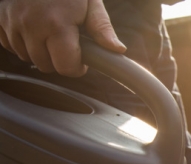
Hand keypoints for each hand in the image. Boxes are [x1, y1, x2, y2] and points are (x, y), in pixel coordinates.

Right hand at [0, 0, 125, 76]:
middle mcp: (31, 25)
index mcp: (57, 23)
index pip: (66, 67)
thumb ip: (101, 27)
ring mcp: (11, 22)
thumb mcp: (89, 1)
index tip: (82, 59)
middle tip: (66, 42)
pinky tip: (32, 27)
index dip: (77, 67)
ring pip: (27, 57)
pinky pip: (10, 45)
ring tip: (49, 31)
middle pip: (46, 66)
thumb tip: (117, 50)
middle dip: (59, 59)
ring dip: (39, 51)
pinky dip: (21, 42)